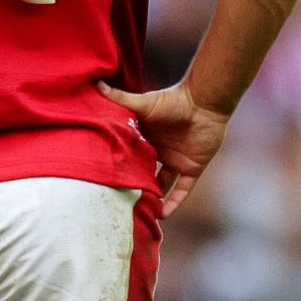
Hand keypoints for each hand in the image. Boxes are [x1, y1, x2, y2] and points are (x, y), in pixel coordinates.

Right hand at [99, 80, 229, 213]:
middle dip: (134, 186)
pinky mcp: (192, 168)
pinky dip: (174, 202)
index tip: (105, 181)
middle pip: (144, 173)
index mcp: (146, 138)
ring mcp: (176, 161)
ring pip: (161, 185)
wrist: (204, 103)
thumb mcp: (143, 103)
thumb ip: (121, 99)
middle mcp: (159, 152)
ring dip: (153, 198)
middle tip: (117, 202)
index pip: (130, 156)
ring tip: (138, 213)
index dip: (120, 168)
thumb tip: (97, 84)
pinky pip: (182, 190)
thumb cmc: (173, 100)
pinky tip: (163, 215)